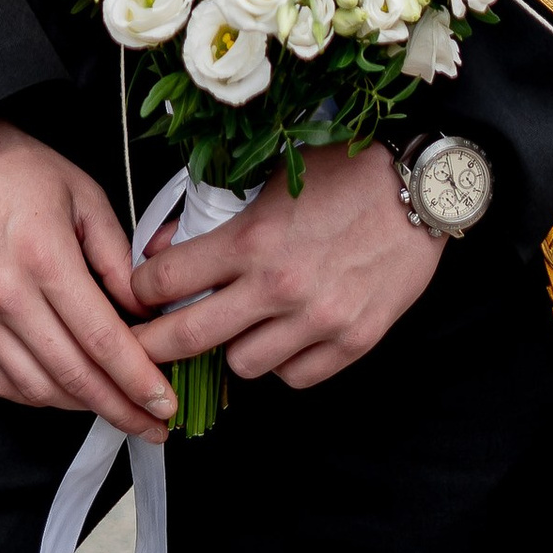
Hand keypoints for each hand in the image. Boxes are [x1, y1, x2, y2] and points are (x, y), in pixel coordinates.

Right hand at [0, 118, 180, 439]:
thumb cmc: (13, 167)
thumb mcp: (82, 194)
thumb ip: (116, 256)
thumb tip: (143, 311)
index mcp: (44, 256)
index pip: (102, 340)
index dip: (138, 380)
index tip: (165, 404)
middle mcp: (5, 294)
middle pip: (73, 376)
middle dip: (120, 409)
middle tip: (152, 426)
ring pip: (36, 389)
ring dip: (80, 408)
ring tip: (114, 408)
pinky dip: (36, 397)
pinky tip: (63, 394)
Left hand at [130, 142, 442, 388]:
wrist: (417, 190)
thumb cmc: (344, 174)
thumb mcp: (270, 179)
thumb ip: (214, 217)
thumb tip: (160, 251)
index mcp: (251, 239)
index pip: (166, 282)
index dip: (139, 291)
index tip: (134, 296)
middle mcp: (278, 286)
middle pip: (189, 338)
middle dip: (154, 346)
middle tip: (142, 347)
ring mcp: (316, 321)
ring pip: (242, 366)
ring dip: (234, 346)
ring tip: (245, 322)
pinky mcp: (351, 344)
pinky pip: (294, 377)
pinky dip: (284, 361)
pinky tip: (288, 334)